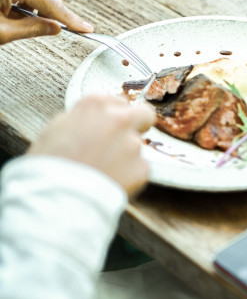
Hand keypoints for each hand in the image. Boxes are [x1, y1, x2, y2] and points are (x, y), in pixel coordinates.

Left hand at [0, 0, 92, 44]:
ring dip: (37, 5)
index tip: (85, 28)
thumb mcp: (0, 31)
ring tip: (15, 19)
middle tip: (46, 29)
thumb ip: (31, 29)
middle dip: (52, 11)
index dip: (70, 19)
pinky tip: (10, 10)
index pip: (51, 4)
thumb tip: (54, 28)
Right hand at [27, 95, 155, 198]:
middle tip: (125, 140)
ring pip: (137, 147)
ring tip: (103, 172)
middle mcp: (119, 119)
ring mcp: (133, 144)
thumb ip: (81, 118)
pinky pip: (139, 170)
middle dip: (140, 124)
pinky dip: (129, 177)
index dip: (113, 116)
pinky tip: (110, 183)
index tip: (108, 126)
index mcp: (96, 104)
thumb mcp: (56, 128)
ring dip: (125, 157)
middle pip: (144, 114)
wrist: (58, 197)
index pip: (118, 101)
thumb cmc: (49, 164)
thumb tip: (93, 120)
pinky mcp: (142, 168)